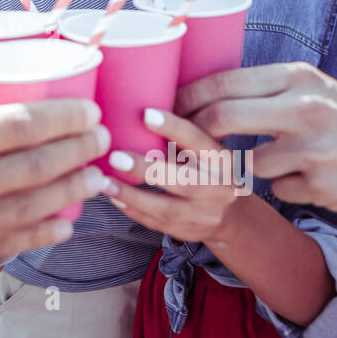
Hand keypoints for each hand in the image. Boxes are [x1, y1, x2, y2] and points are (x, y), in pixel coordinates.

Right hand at [0, 99, 111, 281]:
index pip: (18, 126)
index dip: (62, 118)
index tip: (87, 110)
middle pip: (33, 167)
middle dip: (77, 151)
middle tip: (102, 138)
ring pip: (28, 208)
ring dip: (70, 193)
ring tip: (96, 178)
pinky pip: (6, 244)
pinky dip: (40, 233)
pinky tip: (64, 224)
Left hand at [106, 108, 246, 245]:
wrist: (232, 216)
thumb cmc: (208, 170)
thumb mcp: (208, 150)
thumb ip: (183, 136)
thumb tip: (138, 105)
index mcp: (221, 159)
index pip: (198, 141)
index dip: (174, 128)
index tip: (146, 114)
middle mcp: (218, 188)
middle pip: (182, 181)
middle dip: (147, 170)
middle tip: (115, 157)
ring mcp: (204, 214)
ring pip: (166, 209)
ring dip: (132, 196)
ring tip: (104, 182)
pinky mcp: (189, 232)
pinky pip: (157, 224)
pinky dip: (133, 211)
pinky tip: (113, 197)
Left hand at [175, 62, 336, 212]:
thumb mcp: (310, 87)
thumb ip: (262, 88)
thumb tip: (199, 94)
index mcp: (296, 77)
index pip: (222, 84)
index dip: (185, 99)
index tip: (164, 109)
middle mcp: (304, 109)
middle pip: (221, 120)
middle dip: (191, 134)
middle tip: (178, 144)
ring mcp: (314, 150)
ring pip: (248, 162)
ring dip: (250, 166)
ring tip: (278, 160)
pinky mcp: (322, 187)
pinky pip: (278, 189)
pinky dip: (284, 186)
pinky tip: (309, 177)